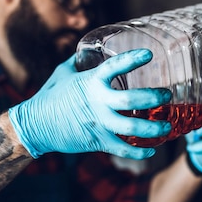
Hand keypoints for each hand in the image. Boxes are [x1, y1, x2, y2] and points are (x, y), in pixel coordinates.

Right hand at [8, 49, 171, 159]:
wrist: (34, 125)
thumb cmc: (49, 96)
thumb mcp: (63, 72)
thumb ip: (79, 61)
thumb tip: (90, 49)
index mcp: (90, 82)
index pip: (114, 66)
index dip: (132, 59)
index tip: (148, 55)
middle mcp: (97, 101)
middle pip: (132, 99)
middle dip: (154, 97)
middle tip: (167, 96)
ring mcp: (98, 123)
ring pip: (132, 127)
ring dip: (153, 128)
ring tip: (167, 127)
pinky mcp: (97, 141)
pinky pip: (122, 149)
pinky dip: (138, 152)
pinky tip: (151, 150)